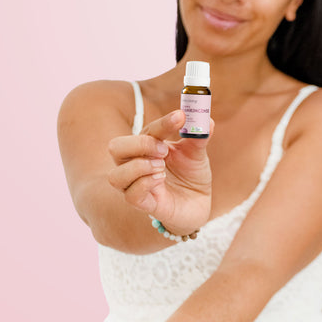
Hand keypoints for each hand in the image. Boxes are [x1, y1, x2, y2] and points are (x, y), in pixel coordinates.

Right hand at [107, 110, 212, 235]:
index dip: (163, 122)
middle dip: (140, 144)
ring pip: (116, 176)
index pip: (148, 129)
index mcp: (148, 145)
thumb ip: (199, 136)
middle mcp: (136, 163)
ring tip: (161, 167)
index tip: (181, 116)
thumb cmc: (191, 174)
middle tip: (164, 149)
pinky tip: (161, 180)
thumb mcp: (197, 153)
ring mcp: (137, 185)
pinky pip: (131, 195)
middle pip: (116, 148)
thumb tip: (206, 120)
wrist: (198, 204)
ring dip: (139, 167)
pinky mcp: (144, 204)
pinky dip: (145, 184)